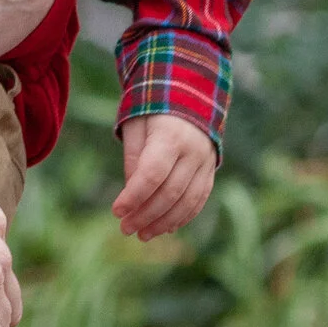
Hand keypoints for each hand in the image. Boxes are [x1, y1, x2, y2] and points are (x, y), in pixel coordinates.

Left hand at [114, 114, 214, 238]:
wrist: (189, 92)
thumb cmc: (153, 108)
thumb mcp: (135, 124)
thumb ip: (134, 158)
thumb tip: (131, 194)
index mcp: (171, 135)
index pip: (152, 174)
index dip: (134, 196)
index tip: (116, 211)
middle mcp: (193, 151)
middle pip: (170, 192)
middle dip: (146, 214)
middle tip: (125, 228)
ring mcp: (206, 162)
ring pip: (187, 201)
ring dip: (164, 222)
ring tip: (142, 234)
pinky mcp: (211, 170)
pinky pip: (199, 199)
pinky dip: (183, 217)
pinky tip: (166, 228)